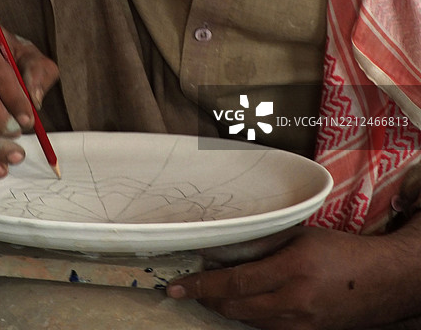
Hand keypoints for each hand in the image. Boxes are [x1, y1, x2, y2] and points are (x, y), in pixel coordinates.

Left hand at [167, 224, 420, 329]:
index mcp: (292, 271)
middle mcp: (294, 304)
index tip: (175, 286)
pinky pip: (266, 328)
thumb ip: (261, 242)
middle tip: (186, 287)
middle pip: (235, 309)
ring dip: (226, 308)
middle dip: (206, 299)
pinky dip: (249, 316)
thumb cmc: (341, 252)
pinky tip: (242, 302)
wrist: (381, 282)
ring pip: (247, 321)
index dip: (200, 286)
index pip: (234, 284)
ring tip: (211, 291)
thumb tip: (223, 247)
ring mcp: (300, 326)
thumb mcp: (300, 236)